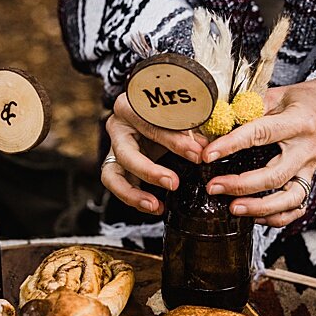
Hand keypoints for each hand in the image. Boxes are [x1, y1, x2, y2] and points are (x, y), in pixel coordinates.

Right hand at [101, 92, 208, 214]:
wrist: (152, 110)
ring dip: (132, 194)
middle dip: (150, 171)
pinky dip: (136, 199)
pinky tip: (157, 207)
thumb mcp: (178, 113)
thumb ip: (188, 129)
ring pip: (112, 176)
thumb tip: (203, 148)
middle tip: (173, 183)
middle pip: (126, 154)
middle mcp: (117, 129)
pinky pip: (119, 186)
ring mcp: (114, 149)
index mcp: (129, 107)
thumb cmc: (167, 110)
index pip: (149, 127)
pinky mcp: (117, 166)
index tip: (197, 153)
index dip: (173, 141)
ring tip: (154, 205)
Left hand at [201, 77, 315, 226]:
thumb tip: (218, 121)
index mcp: (299, 122)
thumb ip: (251, 108)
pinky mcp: (311, 177)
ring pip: (290, 198)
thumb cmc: (309, 98)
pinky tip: (256, 215)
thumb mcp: (280, 93)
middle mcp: (307, 149)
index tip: (208, 154)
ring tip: (234, 209)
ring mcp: (310, 167)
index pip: (261, 134)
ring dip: (261, 208)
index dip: (232, 145)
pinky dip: (278, 216)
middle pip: (275, 175)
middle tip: (214, 187)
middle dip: (242, 185)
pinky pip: (298, 205)